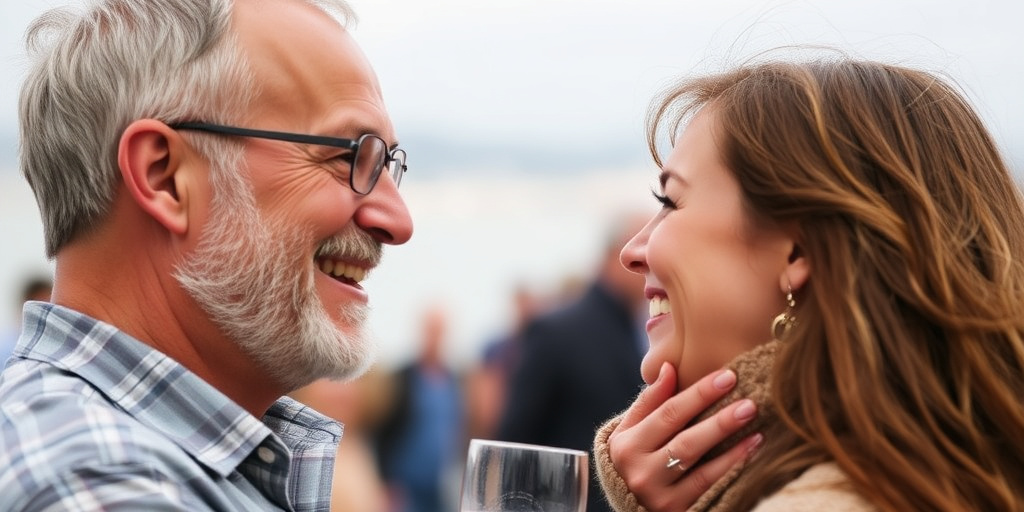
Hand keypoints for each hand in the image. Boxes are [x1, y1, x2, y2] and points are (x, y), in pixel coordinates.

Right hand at [606, 363, 761, 511]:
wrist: (632, 507)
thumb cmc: (634, 460)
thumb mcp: (631, 431)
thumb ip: (649, 402)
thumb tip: (669, 367)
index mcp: (626, 445)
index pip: (667, 413)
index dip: (698, 394)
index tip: (727, 377)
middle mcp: (639, 471)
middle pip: (684, 439)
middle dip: (719, 419)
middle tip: (748, 403)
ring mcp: (657, 495)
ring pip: (698, 464)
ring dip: (729, 443)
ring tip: (754, 424)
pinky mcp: (675, 510)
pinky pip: (707, 484)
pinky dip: (731, 465)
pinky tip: (750, 449)